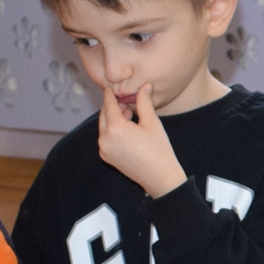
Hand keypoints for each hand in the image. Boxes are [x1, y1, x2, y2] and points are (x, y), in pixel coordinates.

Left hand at [96, 83, 186, 197]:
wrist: (159, 177)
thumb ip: (144, 102)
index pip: (108, 104)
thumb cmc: (158, 149)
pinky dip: (112, 130)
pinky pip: (106, 138)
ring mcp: (104, 149)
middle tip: (123, 98)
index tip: (111, 86)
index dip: (110, 94)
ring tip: (128, 112)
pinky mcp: (107, 157)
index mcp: (115, 128)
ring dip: (113, 118)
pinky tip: (126, 127)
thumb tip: (145, 85)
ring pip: (104, 127)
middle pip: (104, 115)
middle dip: (112, 106)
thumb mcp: (152, 122)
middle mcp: (105, 139)